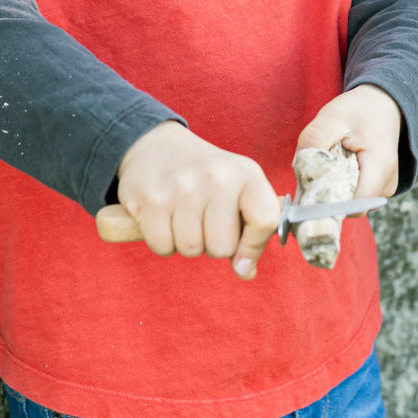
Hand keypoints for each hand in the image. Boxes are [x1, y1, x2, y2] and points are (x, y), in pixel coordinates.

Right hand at [115, 121, 280, 278]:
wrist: (156, 146)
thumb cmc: (204, 175)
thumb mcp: (237, 189)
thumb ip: (249, 229)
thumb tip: (246, 271)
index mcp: (247, 173)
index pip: (265, 220)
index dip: (253, 247)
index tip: (241, 259)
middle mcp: (217, 176)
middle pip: (222, 247)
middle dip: (211, 245)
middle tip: (202, 220)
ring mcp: (183, 186)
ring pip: (191, 249)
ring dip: (185, 242)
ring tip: (182, 215)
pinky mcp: (152, 198)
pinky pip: (162, 246)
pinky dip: (162, 241)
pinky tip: (163, 217)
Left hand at [296, 84, 402, 201]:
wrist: (381, 104)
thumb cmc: (358, 110)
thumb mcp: (331, 118)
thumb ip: (313, 142)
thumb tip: (300, 172)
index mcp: (380, 167)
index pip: (352, 206)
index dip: (327, 203)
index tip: (309, 188)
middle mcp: (387, 184)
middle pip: (349, 208)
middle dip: (328, 195)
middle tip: (318, 167)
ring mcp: (385, 189)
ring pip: (351, 205)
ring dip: (334, 189)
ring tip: (333, 162)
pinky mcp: (379, 189)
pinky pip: (354, 197)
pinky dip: (342, 186)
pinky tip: (341, 166)